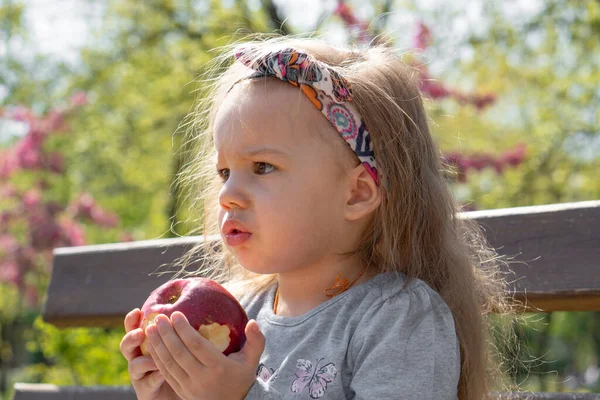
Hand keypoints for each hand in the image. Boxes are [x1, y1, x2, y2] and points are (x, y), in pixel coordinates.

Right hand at [120, 308, 179, 399]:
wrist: (181, 389)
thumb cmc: (183, 362)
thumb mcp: (181, 343)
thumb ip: (180, 329)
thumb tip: (191, 311)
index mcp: (145, 342)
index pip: (134, 328)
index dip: (132, 320)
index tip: (138, 311)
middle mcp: (139, 357)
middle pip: (127, 345)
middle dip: (132, 337)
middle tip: (141, 333)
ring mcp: (140, 375)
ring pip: (134, 365)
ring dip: (144, 360)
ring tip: (154, 357)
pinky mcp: (145, 390)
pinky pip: (147, 383)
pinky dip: (154, 377)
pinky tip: (162, 374)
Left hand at [145, 312, 264, 399]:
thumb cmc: (241, 379)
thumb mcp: (252, 361)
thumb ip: (256, 341)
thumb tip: (253, 322)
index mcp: (218, 367)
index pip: (197, 345)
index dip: (184, 329)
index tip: (176, 314)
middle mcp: (202, 378)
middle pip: (179, 353)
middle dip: (166, 334)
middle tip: (158, 318)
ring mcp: (189, 387)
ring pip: (169, 364)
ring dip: (157, 345)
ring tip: (150, 329)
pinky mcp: (181, 392)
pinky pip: (166, 374)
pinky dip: (157, 359)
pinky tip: (152, 346)